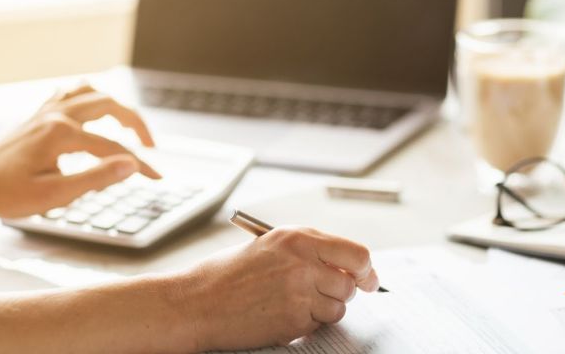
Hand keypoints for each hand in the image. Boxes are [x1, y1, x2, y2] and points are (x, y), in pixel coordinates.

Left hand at [0, 84, 160, 217]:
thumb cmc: (4, 194)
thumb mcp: (54, 195)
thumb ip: (96, 178)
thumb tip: (131, 165)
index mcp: (63, 134)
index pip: (114, 148)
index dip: (140, 164)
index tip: (157, 178)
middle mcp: (57, 115)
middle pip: (111, 106)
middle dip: (136, 125)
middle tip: (151, 147)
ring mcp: (46, 111)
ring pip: (91, 91)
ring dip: (115, 105)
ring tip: (128, 125)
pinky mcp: (37, 115)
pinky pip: (70, 93)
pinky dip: (89, 96)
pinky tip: (93, 109)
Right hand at [179, 226, 379, 350]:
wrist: (197, 302)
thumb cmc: (228, 274)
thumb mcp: (270, 246)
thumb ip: (308, 251)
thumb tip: (346, 266)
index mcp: (298, 238)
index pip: (356, 253)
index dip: (366, 269)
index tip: (367, 278)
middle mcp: (303, 263)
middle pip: (351, 283)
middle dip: (344, 291)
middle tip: (328, 294)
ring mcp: (299, 294)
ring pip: (338, 307)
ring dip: (324, 309)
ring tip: (294, 302)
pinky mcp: (293, 321)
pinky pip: (317, 325)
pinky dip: (305, 323)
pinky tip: (280, 314)